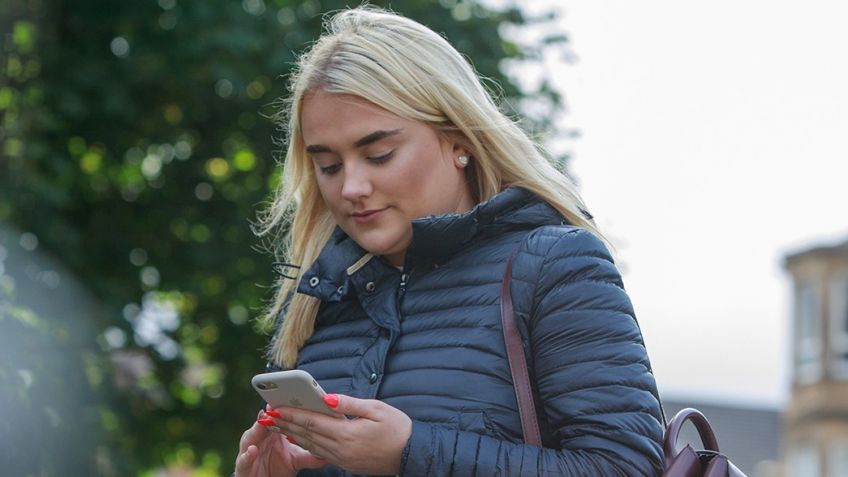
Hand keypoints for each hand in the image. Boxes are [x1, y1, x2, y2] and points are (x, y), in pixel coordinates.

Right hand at [234, 408, 328, 476]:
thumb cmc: (276, 468)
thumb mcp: (295, 460)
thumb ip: (310, 455)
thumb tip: (329, 453)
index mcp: (271, 434)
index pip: (276, 418)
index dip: (282, 409)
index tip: (289, 398)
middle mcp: (258, 439)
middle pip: (261, 423)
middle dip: (267, 414)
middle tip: (273, 405)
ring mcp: (248, 451)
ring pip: (250, 437)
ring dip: (256, 429)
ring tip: (263, 421)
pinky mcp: (242, 466)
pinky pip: (243, 459)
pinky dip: (247, 455)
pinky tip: (252, 450)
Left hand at [270, 394, 412, 475]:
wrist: (411, 455)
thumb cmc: (398, 428)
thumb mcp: (376, 409)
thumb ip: (349, 403)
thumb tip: (327, 397)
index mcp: (347, 433)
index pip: (312, 421)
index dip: (292, 413)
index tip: (276, 405)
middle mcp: (340, 449)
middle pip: (306, 434)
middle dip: (285, 423)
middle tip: (267, 414)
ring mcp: (342, 458)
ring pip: (310, 445)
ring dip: (291, 433)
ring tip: (276, 424)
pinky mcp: (345, 463)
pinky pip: (320, 453)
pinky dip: (305, 443)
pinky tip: (297, 437)